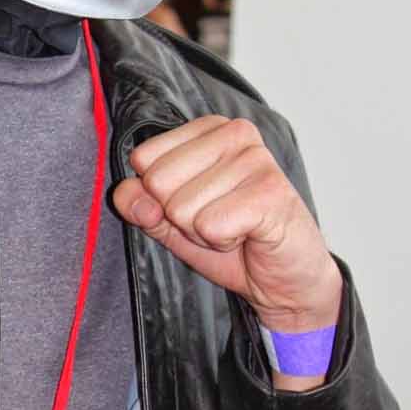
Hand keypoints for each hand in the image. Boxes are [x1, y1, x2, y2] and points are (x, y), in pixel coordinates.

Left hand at [112, 116, 342, 330]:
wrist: (283, 280)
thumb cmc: (234, 243)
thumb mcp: (172, 223)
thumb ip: (140, 204)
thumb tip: (126, 194)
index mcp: (209, 129)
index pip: (143, 158)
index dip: (161, 197)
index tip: (198, 206)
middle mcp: (234, 133)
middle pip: (158, 181)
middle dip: (181, 216)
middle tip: (217, 221)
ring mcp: (255, 159)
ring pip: (182, 207)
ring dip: (204, 232)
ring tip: (235, 228)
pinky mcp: (270, 192)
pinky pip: (209, 225)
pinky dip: (222, 242)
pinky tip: (247, 235)